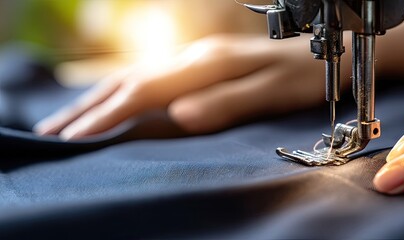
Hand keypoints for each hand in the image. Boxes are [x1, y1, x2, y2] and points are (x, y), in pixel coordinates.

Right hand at [34, 34, 332, 139]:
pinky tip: (114, 101)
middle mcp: (197, 57)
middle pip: (131, 80)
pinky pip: (151, 77)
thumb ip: (227, 102)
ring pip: (136, 75)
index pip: (146, 91)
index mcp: (209, 64)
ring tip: (69, 119)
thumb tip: (180, 116)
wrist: (331, 52)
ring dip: (99, 99)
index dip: (107, 115)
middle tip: (52, 133)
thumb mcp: (272, 92)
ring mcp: (198, 58)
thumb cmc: (306, 75)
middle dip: (89, 108)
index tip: (76, 138)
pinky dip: (123, 92)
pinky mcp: (203, 63)